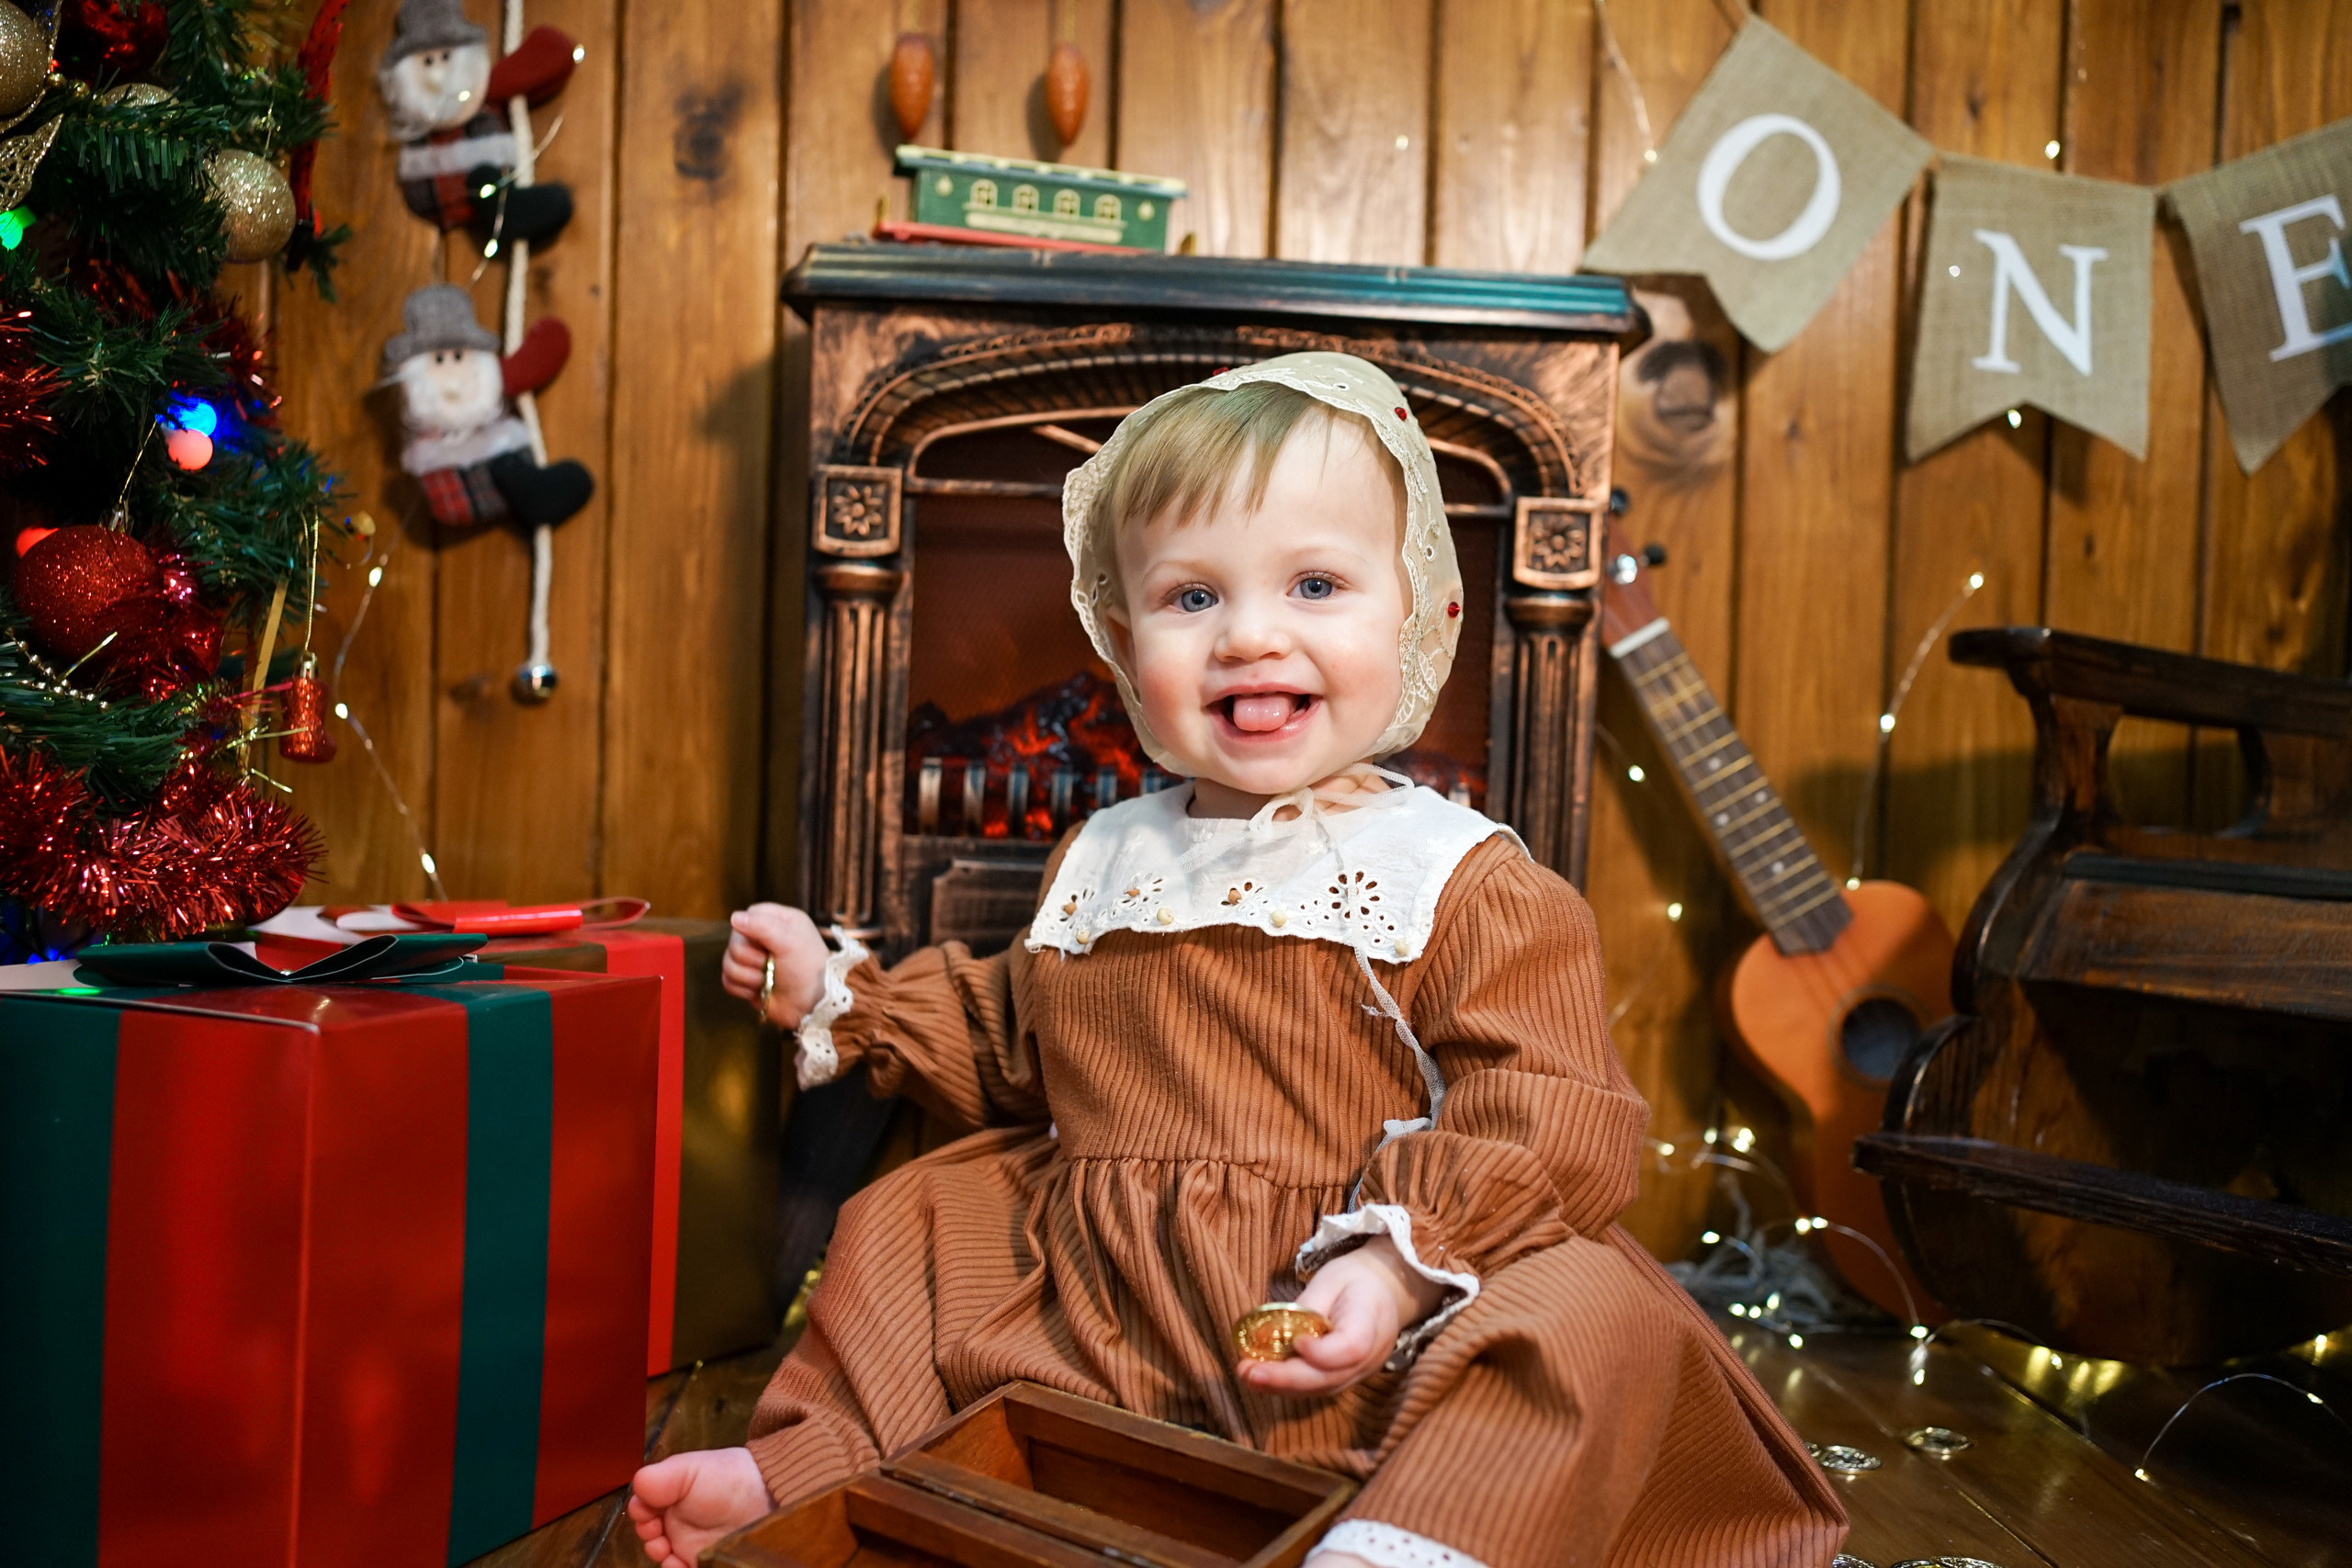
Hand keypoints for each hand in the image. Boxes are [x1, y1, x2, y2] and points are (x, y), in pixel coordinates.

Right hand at [627, 1446, 772, 1567]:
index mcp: (672, 1494)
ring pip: (662, 1555)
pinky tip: (677, 1563)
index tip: (644, 1512)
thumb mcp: (691, 1470)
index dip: (640, 1510)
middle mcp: (678, 1520)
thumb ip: (662, 1477)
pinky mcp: (702, 1560)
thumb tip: (637, 1485)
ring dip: (656, 1553)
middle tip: (655, 1531)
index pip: (644, 1506)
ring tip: (665, 1548)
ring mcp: (690, 1542)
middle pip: (649, 1533)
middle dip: (647, 1534)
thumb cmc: (728, 1478)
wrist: (766, 1498)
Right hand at [721, 903, 828, 1025]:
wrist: (812, 1006)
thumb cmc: (807, 969)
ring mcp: (755, 962)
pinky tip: (756, 992)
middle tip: (766, 964)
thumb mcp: (790, 941)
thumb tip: (734, 917)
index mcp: (780, 922)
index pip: (750, 914)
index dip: (750, 928)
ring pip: (728, 961)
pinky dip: (740, 988)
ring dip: (745, 975)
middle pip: (734, 940)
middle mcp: (766, 939)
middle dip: (748, 957)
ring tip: (764, 981)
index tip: (764, 942)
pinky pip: (727, 980)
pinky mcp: (747, 982)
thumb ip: (762, 926)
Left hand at [1239, 1235, 1448, 1397]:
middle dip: (1285, 1378)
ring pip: (1322, 1389)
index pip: (1351, 1348)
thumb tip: (1273, 1333)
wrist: (1384, 1290)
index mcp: (1371, 1320)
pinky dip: (1290, 1385)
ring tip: (1248, 1375)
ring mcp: (1362, 1372)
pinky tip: (1263, 1376)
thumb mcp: (1331, 1278)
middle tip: (1248, 1371)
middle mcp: (1372, 1356)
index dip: (1321, 1353)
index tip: (1295, 1342)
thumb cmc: (1354, 1280)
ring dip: (1282, 1386)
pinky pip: (1320, 1387)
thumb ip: (1307, 1307)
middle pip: (1330, 1378)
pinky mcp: (1348, 1378)